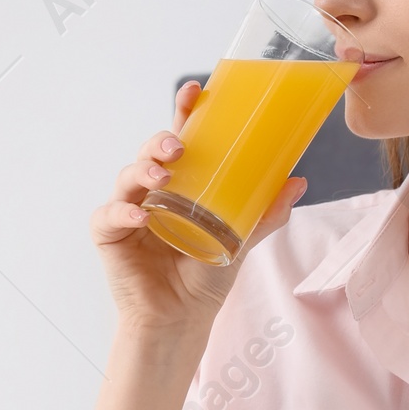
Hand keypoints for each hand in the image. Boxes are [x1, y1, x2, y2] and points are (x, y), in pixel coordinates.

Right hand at [91, 80, 306, 334]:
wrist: (182, 318)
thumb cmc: (206, 276)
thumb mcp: (241, 240)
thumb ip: (266, 213)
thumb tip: (298, 180)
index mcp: (180, 185)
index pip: (180, 142)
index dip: (184, 113)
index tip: (196, 91)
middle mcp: (151, 192)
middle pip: (151, 153)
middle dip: (161, 141)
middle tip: (179, 145)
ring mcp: (128, 211)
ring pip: (127, 177)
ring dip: (142, 169)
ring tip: (161, 174)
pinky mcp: (110, 235)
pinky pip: (109, 215)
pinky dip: (122, 211)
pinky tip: (140, 215)